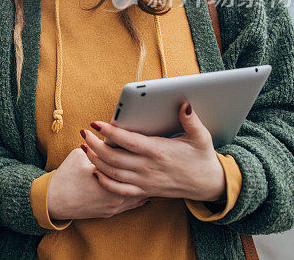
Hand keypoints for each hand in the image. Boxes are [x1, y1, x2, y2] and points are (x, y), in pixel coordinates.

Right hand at [46, 148, 148, 219]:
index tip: (142, 147)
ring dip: (143, 185)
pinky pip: (131, 205)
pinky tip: (144, 190)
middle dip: (143, 170)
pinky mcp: (110, 212)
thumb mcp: (79, 156)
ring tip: (150, 173)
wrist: (54, 200)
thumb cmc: (66, 177)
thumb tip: (108, 140)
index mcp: (110, 178)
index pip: (129, 164)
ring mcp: (114, 206)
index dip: (136, 154)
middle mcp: (115, 194)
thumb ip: (96, 148)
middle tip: (151, 159)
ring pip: (137, 194)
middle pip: (137, 180)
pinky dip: (138, 196)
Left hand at [83, 102, 225, 201]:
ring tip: (84, 147)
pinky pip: (120, 190)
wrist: (209, 185)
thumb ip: (191, 120)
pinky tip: (95, 172)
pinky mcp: (145, 190)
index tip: (95, 123)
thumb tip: (185, 103)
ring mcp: (145, 181)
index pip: (128, 141)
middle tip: (84, 132)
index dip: (109, 132)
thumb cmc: (202, 158)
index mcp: (158, 151)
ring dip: (95, 160)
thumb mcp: (201, 137)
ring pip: (112, 173)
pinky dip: (105, 182)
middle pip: (114, 157)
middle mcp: (148, 168)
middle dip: (95, 144)